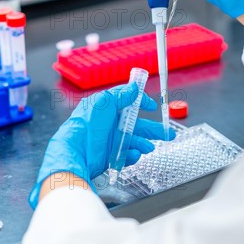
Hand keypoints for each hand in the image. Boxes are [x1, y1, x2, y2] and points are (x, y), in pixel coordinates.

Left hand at [28, 83, 175, 208]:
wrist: (76, 153)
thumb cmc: (86, 126)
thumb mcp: (104, 103)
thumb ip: (120, 95)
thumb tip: (133, 88)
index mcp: (108, 108)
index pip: (128, 101)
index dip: (141, 102)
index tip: (152, 106)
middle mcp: (110, 124)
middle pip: (137, 125)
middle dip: (153, 129)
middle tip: (167, 134)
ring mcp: (111, 140)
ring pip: (134, 141)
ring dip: (144, 143)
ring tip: (149, 147)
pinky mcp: (110, 155)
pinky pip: (127, 155)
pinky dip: (132, 155)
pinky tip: (133, 154)